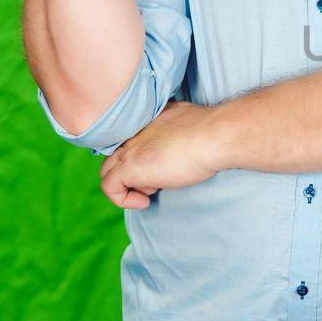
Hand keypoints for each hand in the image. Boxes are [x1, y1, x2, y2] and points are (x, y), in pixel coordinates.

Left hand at [99, 101, 223, 208]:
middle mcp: (133, 131)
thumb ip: (177, 131)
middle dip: (132, 172)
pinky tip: (145, 202)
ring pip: (108, 170)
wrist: (213, 136)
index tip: (161, 168)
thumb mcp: (188, 125)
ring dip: (128, 185)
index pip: (130, 140)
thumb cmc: (211, 132)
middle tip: (156, 182)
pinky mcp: (128, 168)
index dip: (141, 157)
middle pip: (116, 155)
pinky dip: (123, 199)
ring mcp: (128, 149)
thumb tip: (182, 143)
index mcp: (147, 118)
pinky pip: (109, 188)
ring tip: (152, 191)